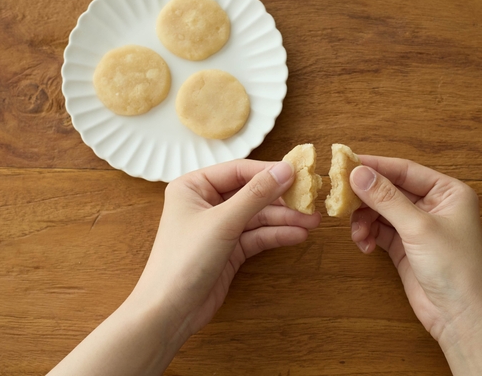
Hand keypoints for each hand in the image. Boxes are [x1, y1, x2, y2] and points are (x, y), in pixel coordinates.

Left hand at [49, 159, 319, 375]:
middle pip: (251, 193)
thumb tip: (286, 169)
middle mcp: (205, 202)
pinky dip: (276, 235)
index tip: (299, 173)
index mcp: (194, 186)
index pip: (238, 170)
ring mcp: (218, 227)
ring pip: (257, 216)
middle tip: (310, 199)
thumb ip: (256, 194)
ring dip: (284, 219)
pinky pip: (257, 236)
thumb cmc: (184, 260)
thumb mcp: (223, 222)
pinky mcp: (229, 249)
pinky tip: (297, 235)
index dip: (269, 172)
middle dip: (281, 199)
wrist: (169, 312)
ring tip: (312, 221)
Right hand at [349, 156, 481, 375]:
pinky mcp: (406, 246)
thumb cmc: (454, 267)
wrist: (460, 317)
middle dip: (366, 196)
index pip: (405, 170)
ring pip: (381, 210)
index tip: (346, 163)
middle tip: (341, 198)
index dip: (375, 166)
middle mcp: (434, 205)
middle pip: (389, 189)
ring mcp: (418, 226)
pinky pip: (379, 230)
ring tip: (357, 232)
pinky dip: (368, 234)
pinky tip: (365, 245)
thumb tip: (358, 173)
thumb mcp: (418, 227)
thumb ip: (385, 198)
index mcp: (448, 191)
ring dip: (364, 218)